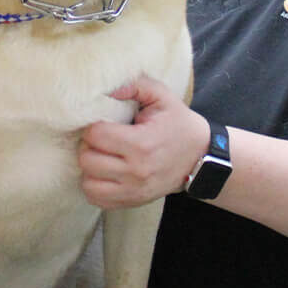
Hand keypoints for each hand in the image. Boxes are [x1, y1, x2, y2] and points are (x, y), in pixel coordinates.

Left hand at [78, 75, 209, 208]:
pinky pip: (97, 200)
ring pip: (88, 183)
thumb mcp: (161, 96)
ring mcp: (134, 191)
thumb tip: (106, 89)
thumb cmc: (177, 123)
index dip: (93, 126)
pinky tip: (104, 173)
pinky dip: (94, 186)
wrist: (200, 157)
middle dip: (89, 146)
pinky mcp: (132, 202)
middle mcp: (136, 171)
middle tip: (101, 139)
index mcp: (141, 144)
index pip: (95, 135)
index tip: (104, 123)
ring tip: (101, 156)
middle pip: (87, 160)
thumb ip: (134, 85)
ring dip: (89, 168)